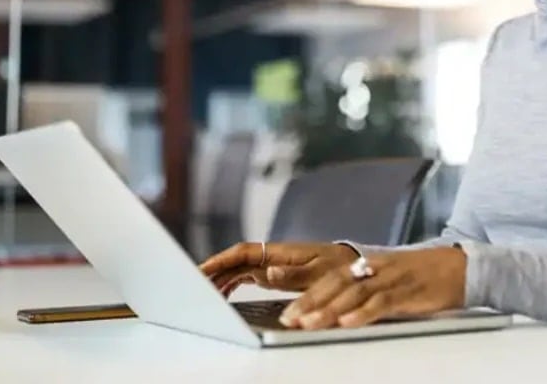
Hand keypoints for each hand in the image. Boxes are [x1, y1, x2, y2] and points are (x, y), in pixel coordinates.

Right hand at [199, 242, 356, 296]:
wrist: (353, 265)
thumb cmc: (338, 267)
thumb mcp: (319, 274)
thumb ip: (293, 275)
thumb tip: (267, 272)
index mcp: (281, 252)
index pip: (244, 252)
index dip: (221, 259)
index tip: (202, 269)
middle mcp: (272, 255)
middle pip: (236, 260)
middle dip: (214, 270)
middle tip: (193, 286)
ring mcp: (272, 263)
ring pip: (238, 268)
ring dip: (221, 279)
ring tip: (204, 294)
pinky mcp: (274, 272)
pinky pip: (246, 276)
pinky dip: (232, 284)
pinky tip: (222, 294)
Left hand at [279, 247, 465, 329]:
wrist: (461, 266)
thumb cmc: (424, 276)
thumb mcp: (389, 279)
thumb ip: (365, 291)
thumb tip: (337, 311)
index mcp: (369, 264)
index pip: (331, 278)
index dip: (308, 294)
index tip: (288, 312)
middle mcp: (376, 268)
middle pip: (336, 283)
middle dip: (310, 302)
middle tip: (289, 319)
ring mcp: (392, 278)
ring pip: (354, 292)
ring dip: (329, 309)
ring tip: (308, 324)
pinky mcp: (408, 290)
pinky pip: (382, 301)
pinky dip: (363, 312)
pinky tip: (348, 322)